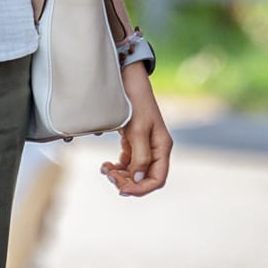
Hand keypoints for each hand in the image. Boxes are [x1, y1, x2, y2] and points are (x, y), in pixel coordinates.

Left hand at [101, 63, 172, 196]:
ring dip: (120, 175)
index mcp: (162, 147)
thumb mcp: (138, 129)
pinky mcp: (134, 140)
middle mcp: (156, 148)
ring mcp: (145, 145)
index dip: (141, 189)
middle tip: (109, 175)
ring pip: (135, 172)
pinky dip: (118, 166)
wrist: (127, 78)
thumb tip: (138, 179)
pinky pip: (128, 162)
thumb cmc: (135, 101)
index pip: (157, 179)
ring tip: (105, 169)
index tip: (122, 189)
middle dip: (127, 181)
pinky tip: (107, 164)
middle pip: (145, 178)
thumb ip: (140, 156)